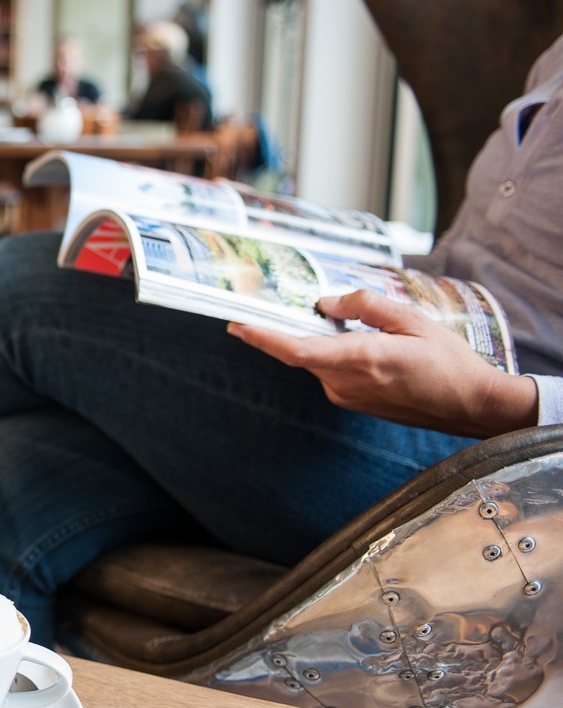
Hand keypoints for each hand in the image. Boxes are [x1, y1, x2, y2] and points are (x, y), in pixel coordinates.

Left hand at [227, 289, 537, 437]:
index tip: (236, 324)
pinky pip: (331, 371)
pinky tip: (360, 342)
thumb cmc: (449, 363)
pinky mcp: (352, 402)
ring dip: (320, 339)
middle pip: (302, 351)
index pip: (297, 349)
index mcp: (361, 359)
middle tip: (270, 302)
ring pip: (317, 360)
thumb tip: (327, 301)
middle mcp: (345, 383)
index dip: (263, 337)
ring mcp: (347, 396)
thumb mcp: (413, 320)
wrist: (471, 406)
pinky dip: (333, 353)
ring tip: (345, 319)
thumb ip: (367, 306)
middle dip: (288, 327)